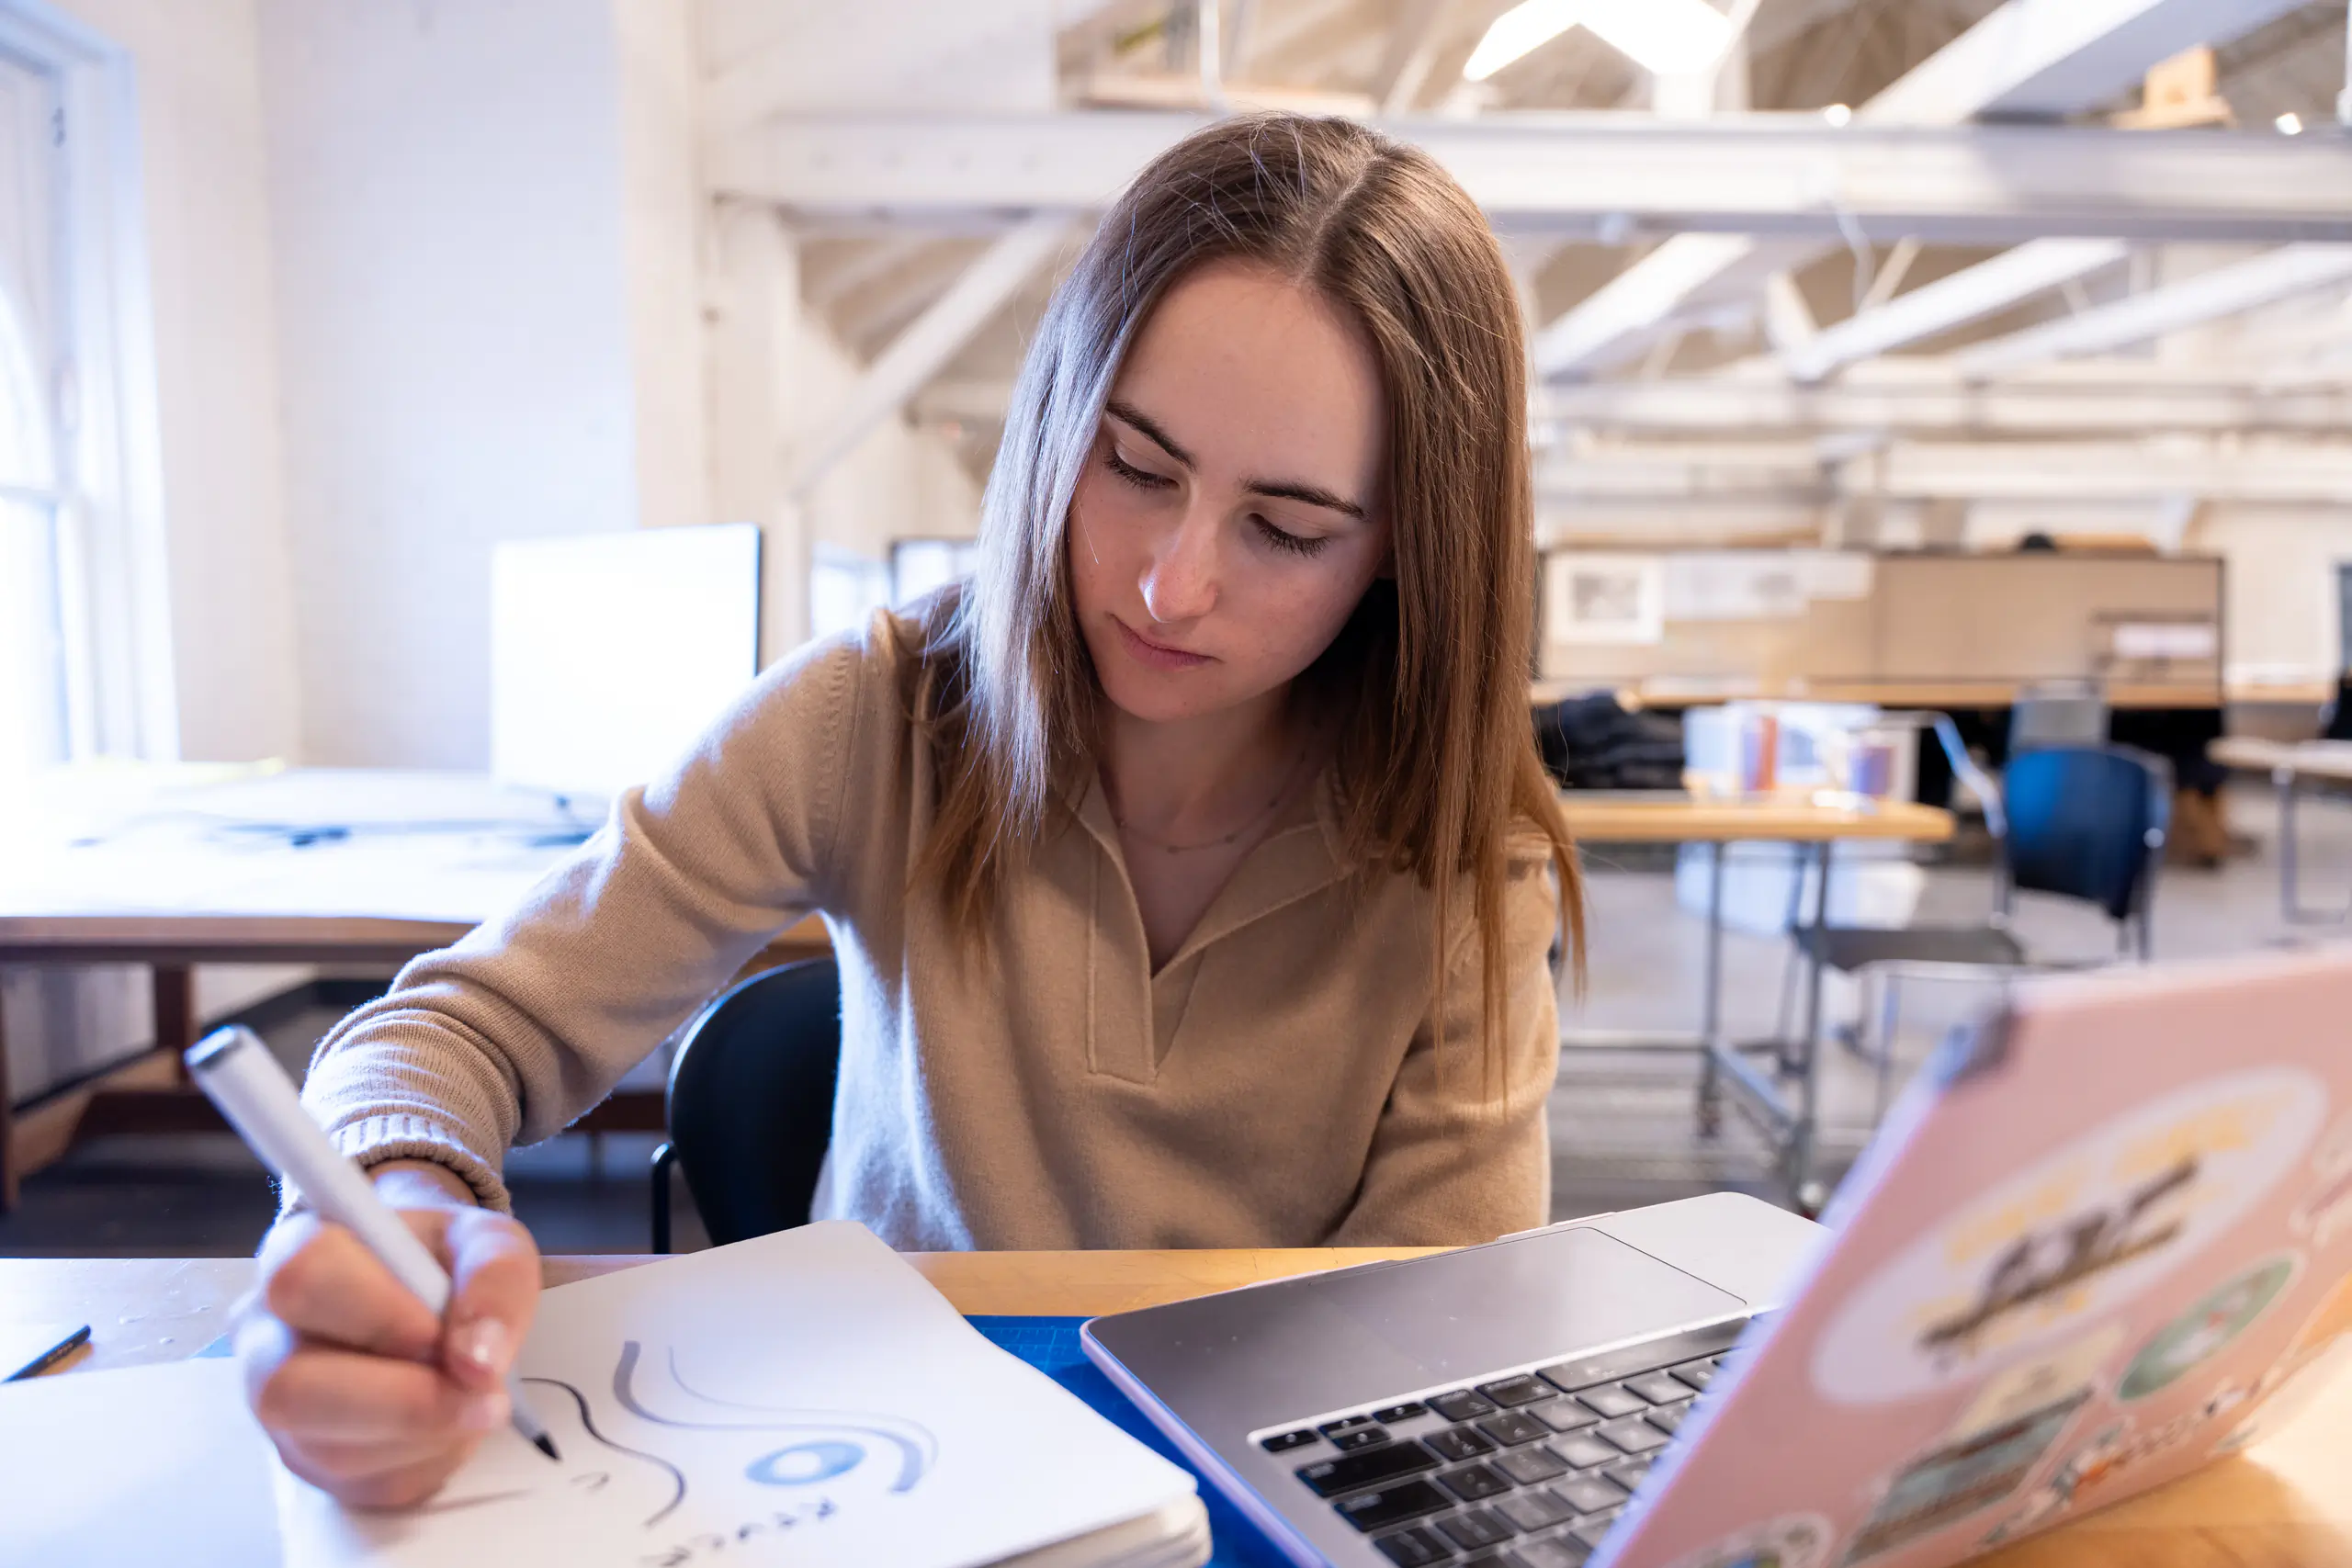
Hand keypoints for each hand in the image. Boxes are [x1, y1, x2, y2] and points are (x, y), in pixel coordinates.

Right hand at [236, 1161, 543, 1507]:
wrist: (430, 1293)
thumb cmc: (445, 1260)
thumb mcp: (489, 1242)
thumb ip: (493, 1278)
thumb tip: (479, 1362)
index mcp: (296, 1251)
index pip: (304, 1278)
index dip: (380, 1315)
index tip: (441, 1333)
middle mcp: (266, 1331)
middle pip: (288, 1388)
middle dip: (403, 1402)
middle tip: (484, 1394)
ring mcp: (278, 1404)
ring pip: (327, 1449)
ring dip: (425, 1436)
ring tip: (477, 1402)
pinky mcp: (308, 1459)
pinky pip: (362, 1485)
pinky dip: (427, 1463)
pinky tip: (453, 1426)